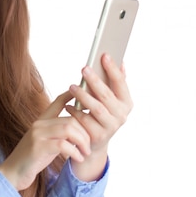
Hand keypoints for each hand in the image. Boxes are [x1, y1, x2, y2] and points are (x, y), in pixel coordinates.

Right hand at [0, 91, 90, 190]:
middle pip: (70, 119)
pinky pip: (63, 145)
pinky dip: (75, 152)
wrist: (14, 173)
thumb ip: (59, 134)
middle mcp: (39, 124)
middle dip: (85, 133)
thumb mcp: (47, 142)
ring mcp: (37, 134)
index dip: (71, 96)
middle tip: (89, 146)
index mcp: (41, 121)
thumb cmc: (32, 158)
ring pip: (68, 129)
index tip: (85, 94)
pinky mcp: (38, 147)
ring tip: (86, 153)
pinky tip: (78, 158)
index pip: (58, 102)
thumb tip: (79, 129)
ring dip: (82, 142)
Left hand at [65, 54, 132, 179]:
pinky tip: (68, 105)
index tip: (104, 55)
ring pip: (96, 108)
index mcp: (127, 102)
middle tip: (84, 69)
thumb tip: (120, 61)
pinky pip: (85, 120)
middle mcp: (121, 115)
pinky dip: (75, 111)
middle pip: (107, 95)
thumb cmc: (103, 113)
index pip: (121, 83)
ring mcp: (111, 127)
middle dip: (95, 81)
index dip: (113, 69)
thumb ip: (115, 82)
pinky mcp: (98, 135)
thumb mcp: (112, 99)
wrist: (96, 141)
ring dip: (83, 96)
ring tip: (72, 86)